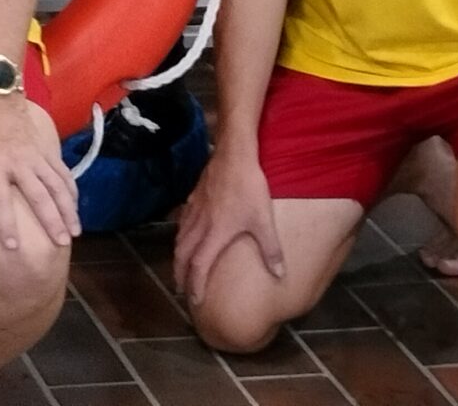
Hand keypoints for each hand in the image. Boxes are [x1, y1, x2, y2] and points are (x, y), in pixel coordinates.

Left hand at [0, 83, 77, 250]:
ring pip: (57, 186)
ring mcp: (35, 156)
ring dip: (68, 209)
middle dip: (51, 220)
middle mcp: (18, 163)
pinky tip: (76, 207)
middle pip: (39, 196)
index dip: (6, 224)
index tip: (13, 247)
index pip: (0, 200)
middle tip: (60, 243)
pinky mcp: (46, 150)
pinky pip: (62, 173)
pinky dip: (71, 190)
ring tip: (75, 232)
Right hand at [174, 144, 284, 302]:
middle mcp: (199, 224)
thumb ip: (270, 250)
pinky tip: (187, 234)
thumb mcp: (263, 221)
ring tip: (180, 267)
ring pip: (180, 238)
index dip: (195, 285)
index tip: (194, 301)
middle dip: (180, 274)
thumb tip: (279, 275)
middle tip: (180, 289)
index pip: (199, 266)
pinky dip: (181, 235)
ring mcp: (194, 209)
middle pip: (182, 255)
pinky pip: (182, 222)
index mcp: (214, 234)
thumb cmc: (249, 189)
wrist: (233, 155)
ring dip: (178, 256)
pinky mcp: (194, 197)